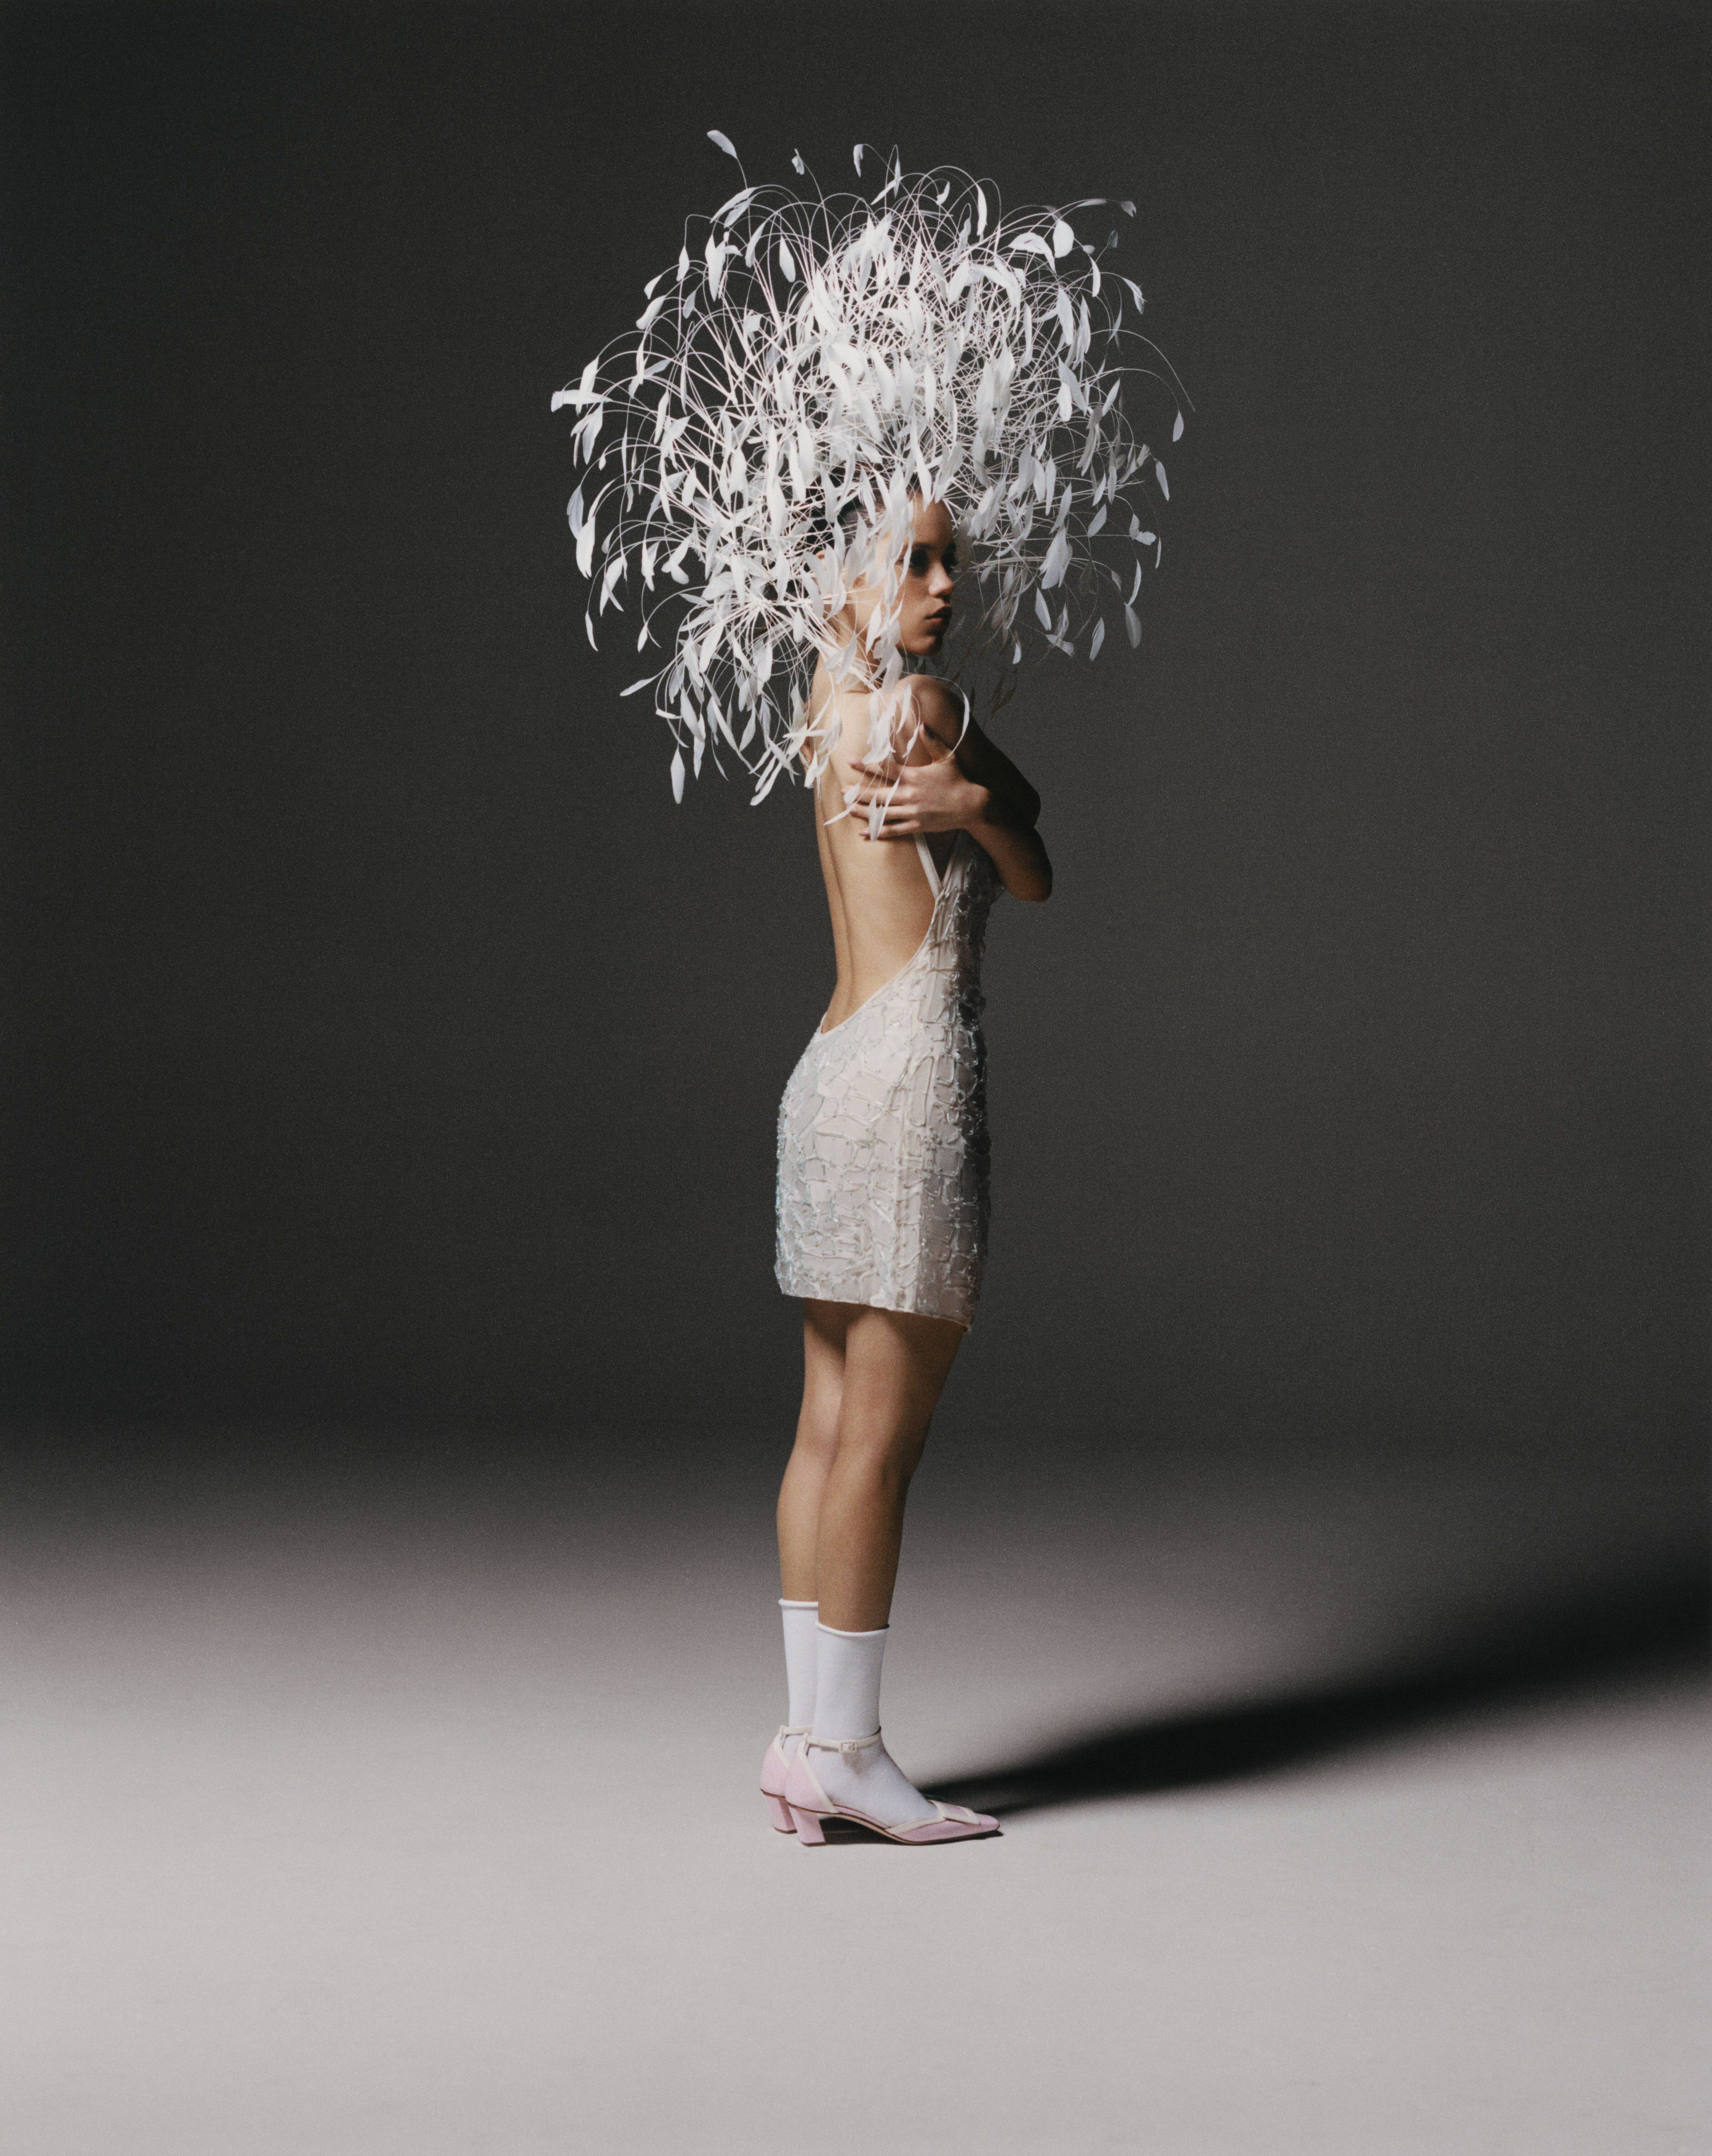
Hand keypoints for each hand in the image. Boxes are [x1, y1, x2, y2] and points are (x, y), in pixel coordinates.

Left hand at [847, 751, 988, 837]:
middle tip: (843, 790)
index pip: (885, 769)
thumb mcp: (946, 757)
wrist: (972, 805)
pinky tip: (863, 833)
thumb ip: (932, 741)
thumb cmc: (958, 779)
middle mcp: (910, 795)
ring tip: (848, 808)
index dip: (867, 765)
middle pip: (879, 793)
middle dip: (859, 791)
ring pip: (882, 813)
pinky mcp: (917, 826)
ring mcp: (913, 812)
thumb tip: (922, 724)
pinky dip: (877, 832)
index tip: (851, 761)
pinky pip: (893, 830)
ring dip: (864, 811)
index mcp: (914, 776)